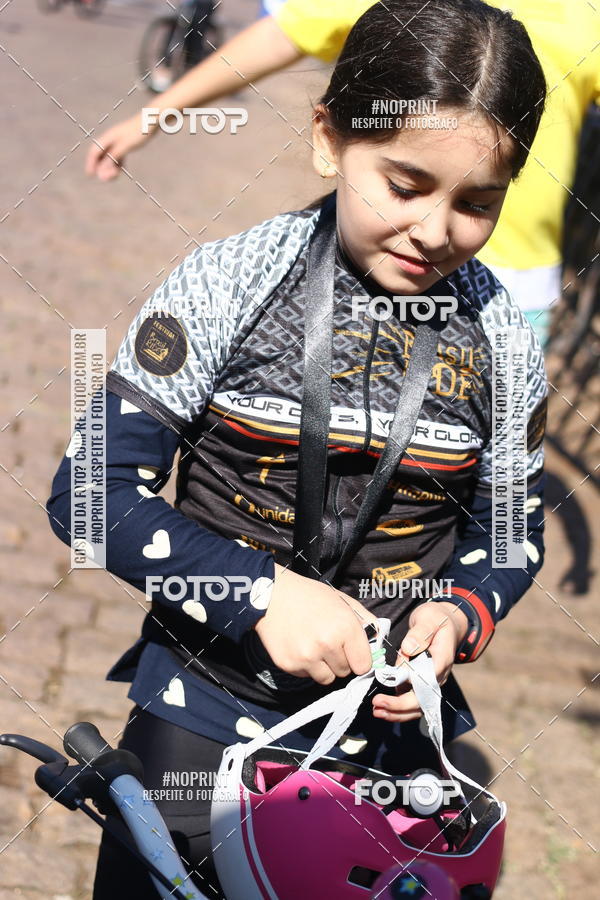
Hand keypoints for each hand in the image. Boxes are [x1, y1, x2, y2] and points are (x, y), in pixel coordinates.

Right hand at [85, 114, 156, 180]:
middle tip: (105, 179)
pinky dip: (118, 164)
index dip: (91, 163)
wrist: (150, 122)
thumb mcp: (126, 145)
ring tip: (116, 175)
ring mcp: (118, 142)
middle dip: (101, 168)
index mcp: (108, 137)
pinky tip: (121, 170)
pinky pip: (118, 156)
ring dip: (110, 167)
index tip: (90, 175)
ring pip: (110, 157)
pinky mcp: (126, 144)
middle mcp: (111, 140)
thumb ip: (114, 156)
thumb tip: (104, 167)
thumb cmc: (138, 132)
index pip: (95, 151)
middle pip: (101, 156)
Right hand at [253, 564, 378, 685]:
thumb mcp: (342, 601)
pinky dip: (306, 666)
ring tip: (314, 647)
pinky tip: (299, 646)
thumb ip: (365, 621)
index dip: (359, 659)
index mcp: (345, 627)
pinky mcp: (289, 665)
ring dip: (324, 667)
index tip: (352, 653)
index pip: (364, 665)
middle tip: (328, 643)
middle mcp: (327, 645)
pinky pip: (307, 676)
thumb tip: (379, 640)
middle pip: (345, 672)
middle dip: (340, 661)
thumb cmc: (310, 596)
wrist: (272, 596)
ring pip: (327, 679)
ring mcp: (307, 657)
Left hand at [372, 601, 468, 721]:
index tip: (391, 685)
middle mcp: (438, 676)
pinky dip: (398, 708)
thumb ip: (420, 634)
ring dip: (397, 713)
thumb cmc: (436, 619)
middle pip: (422, 700)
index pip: (427, 680)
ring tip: (377, 711)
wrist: (444, 622)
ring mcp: (430, 682)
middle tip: (378, 704)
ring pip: (418, 706)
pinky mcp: (422, 684)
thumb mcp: (428, 619)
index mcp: (441, 660)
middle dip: (399, 706)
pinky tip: (382, 707)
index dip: (410, 686)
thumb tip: (408, 648)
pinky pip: (412, 701)